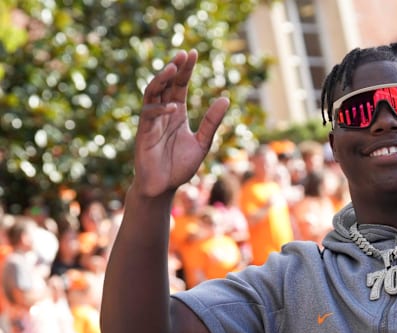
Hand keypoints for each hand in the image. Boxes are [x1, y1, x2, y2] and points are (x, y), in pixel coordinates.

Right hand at [133, 49, 229, 197]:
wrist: (163, 187)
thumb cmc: (180, 166)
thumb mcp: (202, 143)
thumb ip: (212, 122)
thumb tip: (225, 99)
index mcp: (177, 113)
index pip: (180, 85)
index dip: (185, 70)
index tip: (192, 53)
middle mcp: (163, 113)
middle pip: (166, 84)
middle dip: (174, 68)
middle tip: (184, 54)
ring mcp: (152, 122)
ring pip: (152, 93)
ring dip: (161, 80)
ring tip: (173, 68)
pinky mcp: (144, 133)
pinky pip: (149, 115)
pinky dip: (160, 110)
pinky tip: (174, 108)